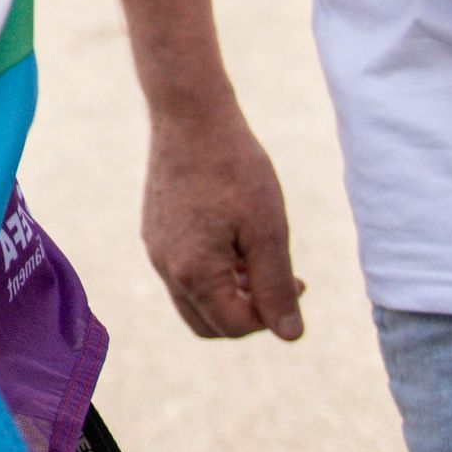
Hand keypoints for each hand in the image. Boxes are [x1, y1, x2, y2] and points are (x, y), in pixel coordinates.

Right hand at [143, 101, 303, 340]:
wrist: (190, 116)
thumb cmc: (235, 169)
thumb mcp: (268, 231)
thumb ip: (276, 287)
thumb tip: (289, 335)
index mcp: (194, 273)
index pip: (235, 327)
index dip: (272, 317)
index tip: (298, 283)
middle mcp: (166, 268)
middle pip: (209, 324)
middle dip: (248, 314)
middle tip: (282, 282)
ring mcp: (155, 250)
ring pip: (194, 299)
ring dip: (231, 294)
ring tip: (260, 257)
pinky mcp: (154, 232)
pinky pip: (182, 272)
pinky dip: (213, 273)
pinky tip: (235, 238)